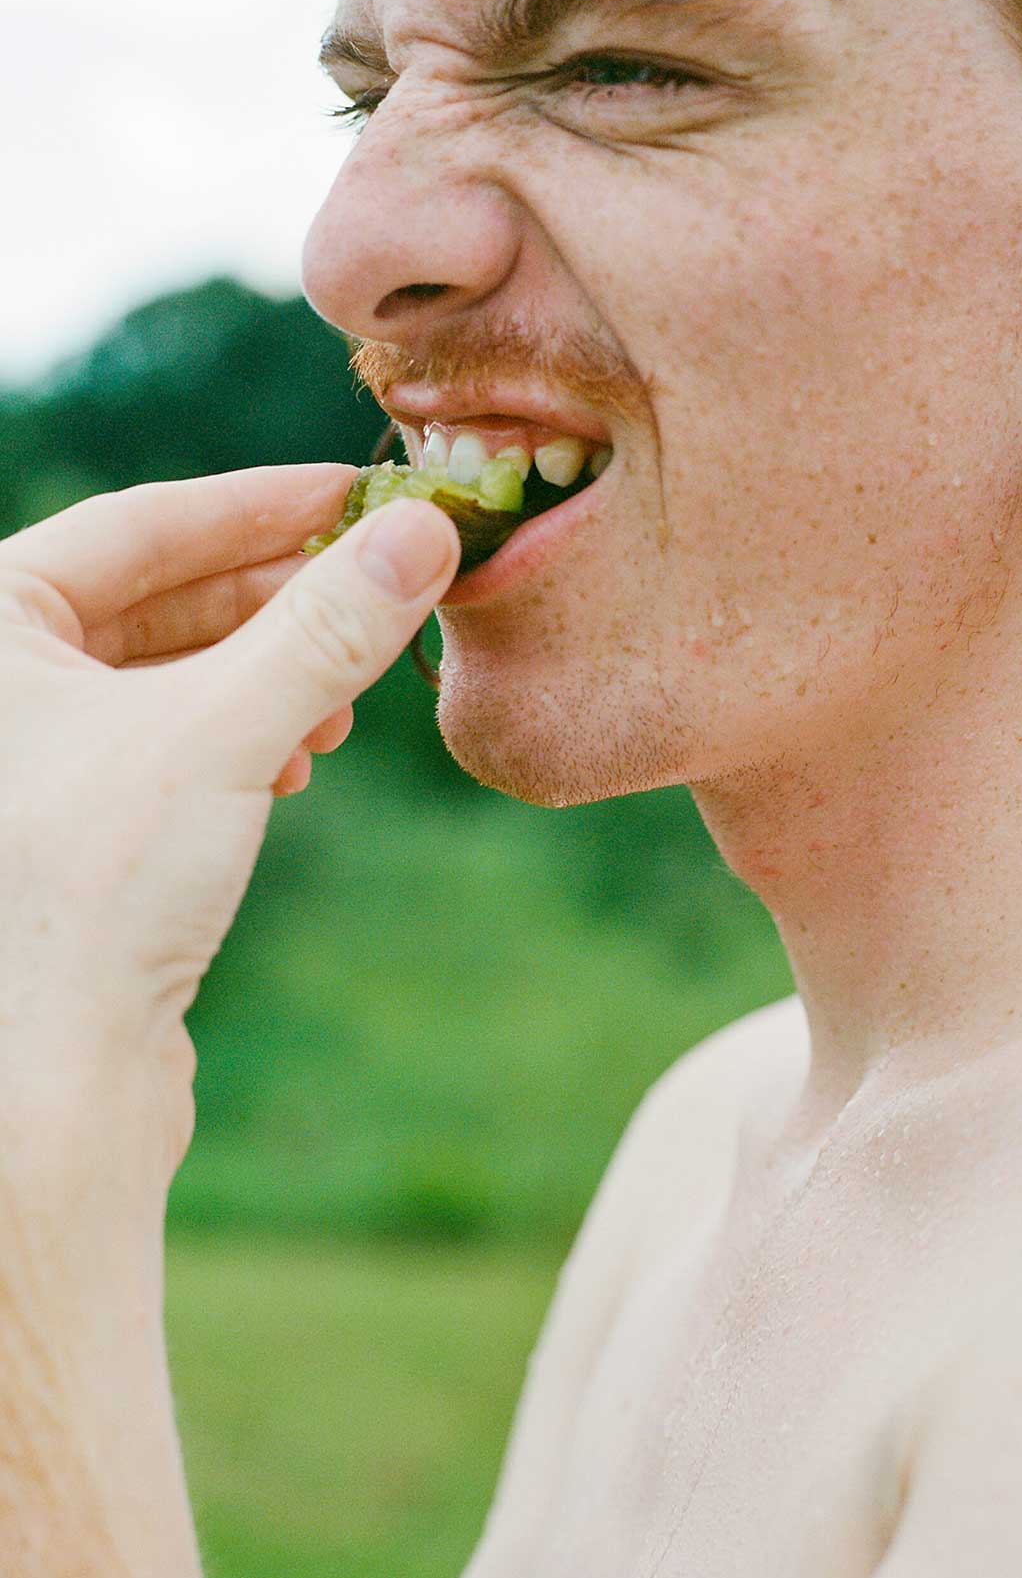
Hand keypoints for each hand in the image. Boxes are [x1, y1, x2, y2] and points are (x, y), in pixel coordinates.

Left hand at [0, 463, 459, 1178]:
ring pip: (171, 669)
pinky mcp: (68, 824)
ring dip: (270, 670)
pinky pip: (168, 735)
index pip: (141, 523)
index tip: (360, 494)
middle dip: (279, 599)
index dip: (263, 505)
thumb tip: (425, 532)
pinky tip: (298, 758)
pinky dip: (243, 731)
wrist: (51, 1082)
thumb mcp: (226, 730)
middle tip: (381, 590)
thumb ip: (327, 626)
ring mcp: (27, 755)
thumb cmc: (96, 896)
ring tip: (344, 696)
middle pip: (160, 595)